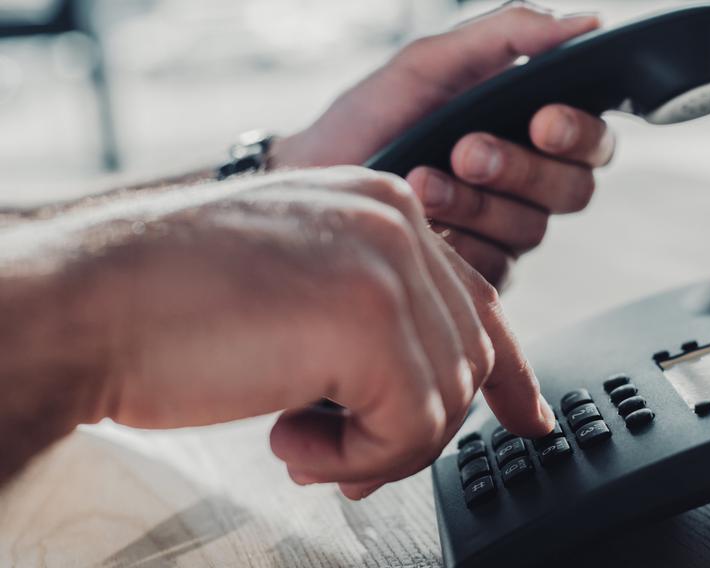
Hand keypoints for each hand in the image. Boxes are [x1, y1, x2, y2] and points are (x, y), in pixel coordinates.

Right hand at [63, 168, 553, 497]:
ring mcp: (385, 264)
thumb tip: (431, 391)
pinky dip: (359, 458)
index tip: (529, 417)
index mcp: (382, 208)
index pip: (477, 300)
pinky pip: (411, 426)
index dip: (509, 371)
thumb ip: (375, 319)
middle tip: (347, 459)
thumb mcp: (302, 289)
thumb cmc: (175, 303)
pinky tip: (292, 441)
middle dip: (412, 427)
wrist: (90, 301)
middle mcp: (394, 221)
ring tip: (304, 443)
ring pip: (446, 398)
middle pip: (465, 358)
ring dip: (377, 445)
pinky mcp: (367, 320)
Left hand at [272, 4, 615, 286]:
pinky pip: (494, 268)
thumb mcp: (431, 63)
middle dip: (520, 169)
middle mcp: (529, 184)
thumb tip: (584, 25)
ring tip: (422, 180)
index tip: (542, 119)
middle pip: (574, 189)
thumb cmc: (374, 117)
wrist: (315, 177)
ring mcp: (505, 232)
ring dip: (476, 203)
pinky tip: (423, 226)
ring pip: (531, 229)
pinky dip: (458, 243)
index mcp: (529, 130)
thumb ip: (507, 35)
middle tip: (466, 151)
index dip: (580, 133)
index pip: (592, 139)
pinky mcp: (479, 274)